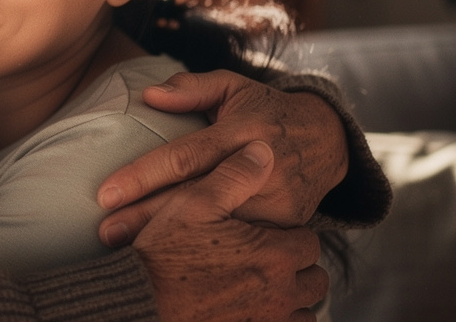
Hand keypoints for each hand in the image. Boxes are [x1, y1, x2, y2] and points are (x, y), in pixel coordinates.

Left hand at [97, 70, 348, 246]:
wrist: (328, 138)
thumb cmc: (264, 109)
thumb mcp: (233, 86)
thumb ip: (191, 88)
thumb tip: (149, 95)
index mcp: (241, 130)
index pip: (185, 156)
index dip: (144, 175)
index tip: (106, 194)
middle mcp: (261, 165)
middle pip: (195, 199)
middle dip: (147, 219)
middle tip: (106, 233)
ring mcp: (277, 198)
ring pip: (219, 226)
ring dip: (173, 241)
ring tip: (129, 251)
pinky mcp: (289, 222)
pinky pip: (244, 240)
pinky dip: (211, 251)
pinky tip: (176, 261)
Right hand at [134, 141, 327, 321]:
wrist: (142, 302)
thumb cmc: (164, 255)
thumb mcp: (193, 203)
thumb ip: (233, 175)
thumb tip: (262, 151)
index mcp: (274, 254)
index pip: (307, 242)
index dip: (287, 236)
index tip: (265, 235)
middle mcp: (281, 292)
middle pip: (313, 279)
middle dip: (294, 268)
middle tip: (266, 258)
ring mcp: (270, 320)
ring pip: (304, 310)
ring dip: (291, 297)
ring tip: (263, 285)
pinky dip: (278, 320)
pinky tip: (255, 308)